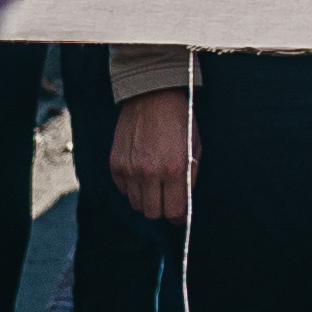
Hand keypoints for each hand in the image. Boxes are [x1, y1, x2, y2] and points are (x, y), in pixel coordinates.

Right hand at [113, 85, 192, 224]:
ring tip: (153, 184)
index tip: (179, 213)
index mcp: (174, 169)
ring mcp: (130, 169)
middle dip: (161, 209)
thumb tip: (185, 202)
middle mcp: (150, 173)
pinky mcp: (116, 163)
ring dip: (145, 199)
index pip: (173, 212)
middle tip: (166, 198)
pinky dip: (131, 187)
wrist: (152, 95)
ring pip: (136, 204)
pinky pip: (122, 189)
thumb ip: (190, 177)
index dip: (178, 216)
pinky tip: (139, 173)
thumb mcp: (195, 147)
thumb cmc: (179, 120)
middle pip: (152, 213)